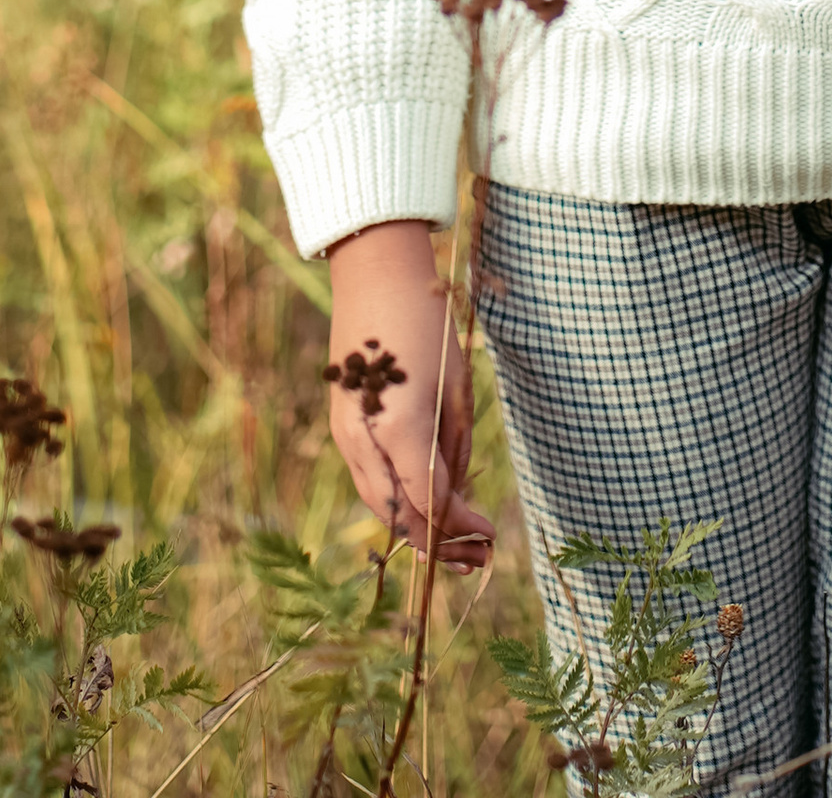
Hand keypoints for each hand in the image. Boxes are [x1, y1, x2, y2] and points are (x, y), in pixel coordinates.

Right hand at [325, 218, 492, 569]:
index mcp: (399, 430)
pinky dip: (396, 503)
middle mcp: (363, 442)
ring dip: (416, 530)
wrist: (374, 275)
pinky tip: (423, 506)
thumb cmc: (426, 324)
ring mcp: (345, 436)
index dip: (462, 528)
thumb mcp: (455, 385)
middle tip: (477, 556)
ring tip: (453, 543)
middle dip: (439, 544)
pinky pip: (369, 482)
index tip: (491, 536)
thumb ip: (454, 446)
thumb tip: (456, 495)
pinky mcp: (340, 428)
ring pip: (379, 505)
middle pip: (400, 517)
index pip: (431, 504)